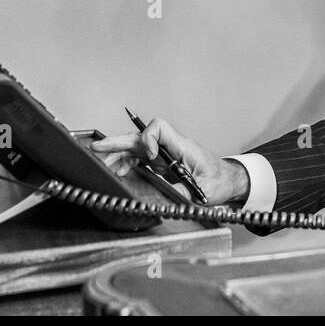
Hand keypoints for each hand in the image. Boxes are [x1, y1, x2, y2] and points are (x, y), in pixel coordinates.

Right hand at [90, 118, 249, 205]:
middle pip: (140, 136)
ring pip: (136, 146)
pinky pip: (139, 158)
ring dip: (118, 153)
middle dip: (118, 141)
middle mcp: (170, 147)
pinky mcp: (161, 162)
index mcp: (182, 147)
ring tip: (102, 163)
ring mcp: (164, 154)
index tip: (149, 157)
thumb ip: (185, 193)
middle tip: (98, 147)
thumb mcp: (205, 190)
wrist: (226, 180)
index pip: (160, 127)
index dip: (148, 138)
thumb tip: (168, 198)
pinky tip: (117, 170)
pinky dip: (126, 162)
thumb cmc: (218, 180)